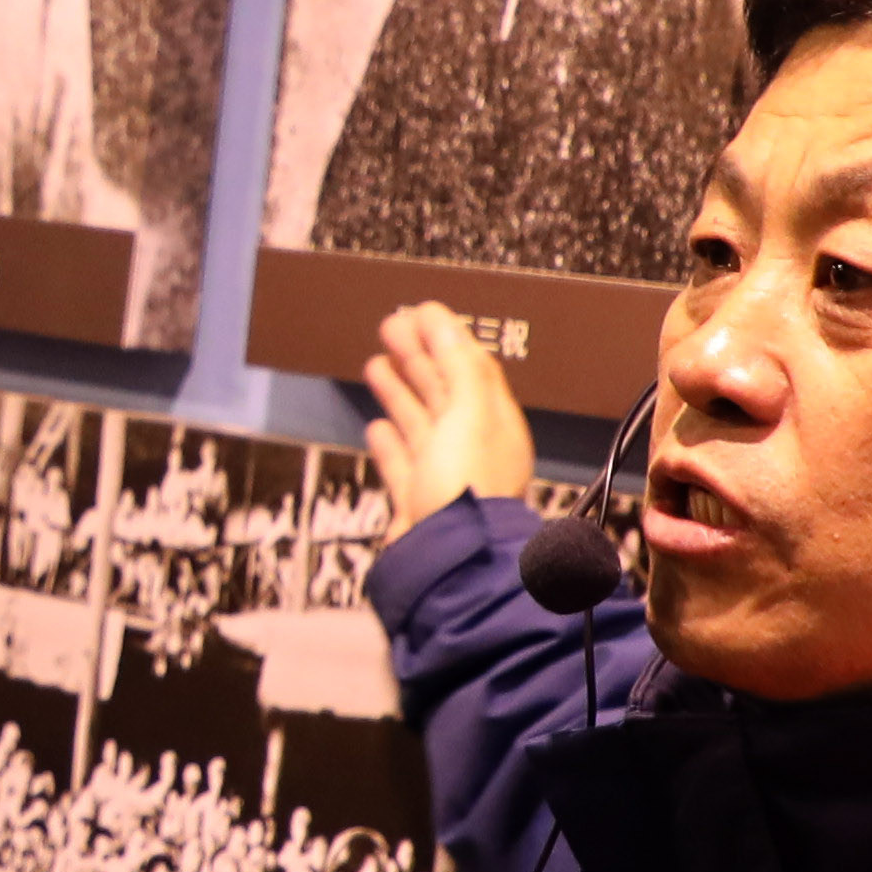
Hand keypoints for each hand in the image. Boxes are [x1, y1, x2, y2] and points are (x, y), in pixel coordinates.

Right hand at [360, 302, 539, 533]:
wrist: (449, 559)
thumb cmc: (467, 489)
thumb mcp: (469, 411)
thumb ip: (457, 363)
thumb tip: (443, 320)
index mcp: (494, 423)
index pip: (471, 367)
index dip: (446, 336)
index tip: (420, 312)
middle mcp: (472, 447)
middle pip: (443, 390)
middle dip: (418, 355)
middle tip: (392, 326)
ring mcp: (443, 474)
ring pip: (421, 422)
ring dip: (400, 390)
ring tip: (378, 364)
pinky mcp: (418, 501)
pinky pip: (403, 463)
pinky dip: (389, 440)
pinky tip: (377, 426)